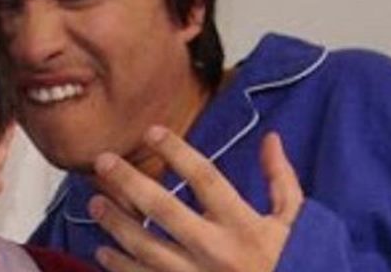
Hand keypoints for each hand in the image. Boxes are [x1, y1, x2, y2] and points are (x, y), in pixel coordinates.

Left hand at [88, 127, 302, 271]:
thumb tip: (270, 139)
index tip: (151, 132)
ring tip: (94, 203)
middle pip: (163, 209)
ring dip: (116, 224)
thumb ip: (281, 181)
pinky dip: (120, 267)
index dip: (176, 152)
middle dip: (128, 182)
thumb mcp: (297, 225)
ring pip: (145, 248)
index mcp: (243, 225)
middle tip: (102, 162)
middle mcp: (215, 251)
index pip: (205, 178)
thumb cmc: (295, 266)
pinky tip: (103, 252)